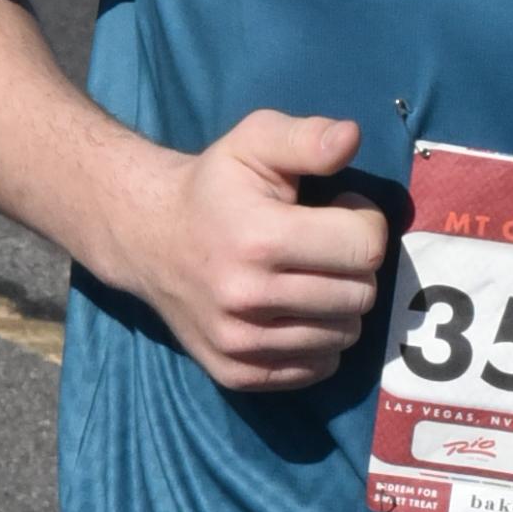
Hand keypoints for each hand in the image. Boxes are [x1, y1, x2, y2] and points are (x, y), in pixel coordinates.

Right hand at [115, 110, 390, 392]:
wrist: (147, 238)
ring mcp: (240, 343)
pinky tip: (294, 309)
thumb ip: (306, 138)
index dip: (365, 221)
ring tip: (308, 274)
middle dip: (355, 265)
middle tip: (324, 244)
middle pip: (360, 296)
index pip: (365, 248)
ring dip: (339, 304)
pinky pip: (318, 368)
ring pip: (344, 336)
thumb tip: (350, 137)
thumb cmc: (213, 187)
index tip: (340, 208)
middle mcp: (247, 298)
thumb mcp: (254, 141)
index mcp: (259, 238)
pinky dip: (318, 341)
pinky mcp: (237, 373)